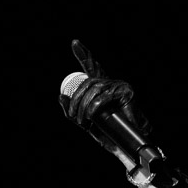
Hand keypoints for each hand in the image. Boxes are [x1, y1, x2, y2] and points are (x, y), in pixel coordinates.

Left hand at [58, 39, 153, 163]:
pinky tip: (91, 114)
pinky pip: (104, 96)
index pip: (92, 67)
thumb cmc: (109, 133)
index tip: (75, 43)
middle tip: (72, 116)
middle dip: (75, 100)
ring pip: (93, 89)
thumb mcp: (87, 122)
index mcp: (102, 87)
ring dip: (83, 106)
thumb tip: (60, 96)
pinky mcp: (125, 92)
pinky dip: (95, 106)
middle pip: (87, 83)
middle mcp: (110, 82)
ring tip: (81, 120)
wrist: (127, 144)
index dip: (84, 54)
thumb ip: (74, 111)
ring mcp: (118, 85)